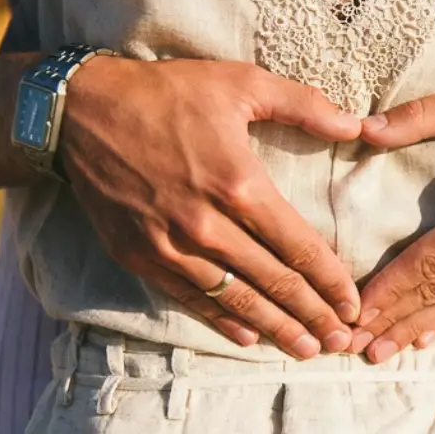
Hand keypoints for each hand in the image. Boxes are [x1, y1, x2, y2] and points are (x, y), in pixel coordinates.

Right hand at [61, 57, 361, 358]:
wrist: (77, 110)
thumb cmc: (167, 92)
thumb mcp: (241, 83)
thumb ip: (304, 105)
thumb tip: (357, 127)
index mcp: (239, 184)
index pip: (299, 247)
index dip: (331, 281)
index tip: (352, 304)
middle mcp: (206, 225)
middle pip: (274, 282)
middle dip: (313, 315)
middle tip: (342, 340)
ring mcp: (170, 246)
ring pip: (235, 300)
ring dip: (275, 329)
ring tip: (307, 350)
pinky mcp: (140, 256)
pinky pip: (190, 298)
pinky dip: (223, 321)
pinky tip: (250, 338)